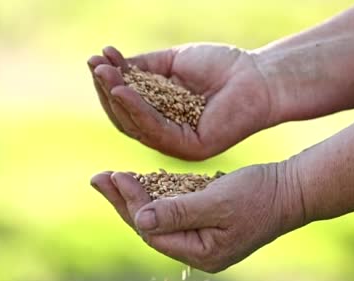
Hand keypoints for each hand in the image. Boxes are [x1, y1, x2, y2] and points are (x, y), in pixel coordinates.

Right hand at [87, 44, 273, 160]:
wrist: (259, 75)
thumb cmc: (220, 66)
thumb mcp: (172, 63)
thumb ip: (142, 68)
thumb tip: (106, 63)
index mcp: (160, 116)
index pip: (126, 105)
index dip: (109, 84)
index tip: (96, 59)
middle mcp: (165, 134)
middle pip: (125, 118)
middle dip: (107, 90)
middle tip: (95, 65)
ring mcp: (177, 144)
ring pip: (136, 125)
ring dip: (116, 99)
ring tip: (102, 73)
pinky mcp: (190, 149)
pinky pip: (156, 129)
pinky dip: (136, 109)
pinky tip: (122, 89)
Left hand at [90, 163, 303, 272]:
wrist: (293, 189)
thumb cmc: (260, 194)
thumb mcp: (218, 202)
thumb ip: (179, 213)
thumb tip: (140, 221)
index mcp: (201, 253)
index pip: (152, 231)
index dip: (130, 204)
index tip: (114, 175)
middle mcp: (198, 250)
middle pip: (150, 227)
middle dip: (123, 201)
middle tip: (99, 177)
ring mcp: (202, 238)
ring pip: (158, 217)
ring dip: (134, 197)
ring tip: (110, 177)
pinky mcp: (206, 222)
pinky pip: (172, 211)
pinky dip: (155, 195)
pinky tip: (139, 181)